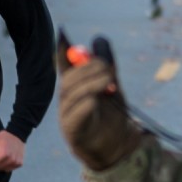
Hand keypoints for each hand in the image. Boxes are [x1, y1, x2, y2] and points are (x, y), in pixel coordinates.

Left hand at [0, 130, 24, 171]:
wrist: (18, 135)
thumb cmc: (4, 137)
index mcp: (4, 154)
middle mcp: (11, 160)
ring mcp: (16, 162)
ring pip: (2, 169)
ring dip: (1, 163)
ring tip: (4, 154)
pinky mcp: (19, 164)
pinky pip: (9, 169)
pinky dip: (7, 165)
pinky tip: (8, 157)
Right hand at [56, 31, 142, 170]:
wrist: (119, 148)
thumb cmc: (112, 117)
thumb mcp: (112, 86)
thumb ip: (107, 64)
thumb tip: (98, 39)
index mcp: (74, 87)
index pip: (63, 65)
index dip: (61, 50)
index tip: (62, 33)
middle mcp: (66, 100)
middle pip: (68, 78)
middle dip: (87, 68)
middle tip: (108, 66)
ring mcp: (66, 115)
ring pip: (71, 94)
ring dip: (91, 83)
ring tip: (110, 82)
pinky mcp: (72, 131)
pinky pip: (74, 114)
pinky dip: (86, 103)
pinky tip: (96, 100)